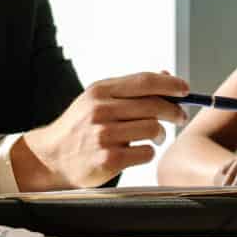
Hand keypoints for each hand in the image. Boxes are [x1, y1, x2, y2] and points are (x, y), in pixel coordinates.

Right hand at [16, 71, 189, 189]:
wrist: (51, 157)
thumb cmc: (79, 127)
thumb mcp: (98, 99)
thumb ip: (130, 89)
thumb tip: (166, 76)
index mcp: (100, 91)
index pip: (144, 81)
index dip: (170, 84)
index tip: (185, 90)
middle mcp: (101, 110)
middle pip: (154, 105)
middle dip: (173, 111)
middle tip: (179, 117)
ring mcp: (104, 135)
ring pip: (153, 129)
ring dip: (160, 134)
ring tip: (155, 137)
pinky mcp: (108, 160)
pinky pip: (146, 152)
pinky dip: (148, 152)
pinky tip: (138, 152)